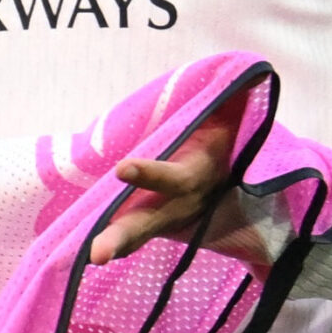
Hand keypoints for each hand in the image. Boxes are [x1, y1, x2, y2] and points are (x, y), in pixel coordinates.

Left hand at [89, 92, 250, 265]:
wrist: (237, 172)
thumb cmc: (222, 133)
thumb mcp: (231, 117)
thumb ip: (232, 97)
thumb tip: (250, 72)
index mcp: (200, 173)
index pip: (175, 178)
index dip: (151, 174)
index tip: (122, 168)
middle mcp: (183, 203)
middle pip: (151, 222)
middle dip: (122, 236)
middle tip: (97, 254)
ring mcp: (167, 218)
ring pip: (137, 234)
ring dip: (112, 247)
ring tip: (89, 259)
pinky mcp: (152, 222)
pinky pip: (131, 235)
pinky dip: (109, 243)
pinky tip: (80, 254)